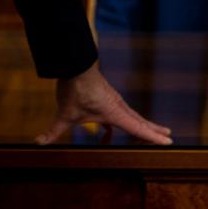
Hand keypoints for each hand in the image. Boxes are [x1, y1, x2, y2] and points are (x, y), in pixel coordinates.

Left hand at [35, 59, 172, 147]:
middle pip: (140, 121)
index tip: (169, 142)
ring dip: (142, 125)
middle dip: (153, 131)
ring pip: (132, 116)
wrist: (74, 65)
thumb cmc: (74, 89)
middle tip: (169, 137)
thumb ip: (53, 131)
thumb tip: (38, 143)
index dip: (153, 137)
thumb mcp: (64, 114)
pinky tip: (107, 134)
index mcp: (114, 113)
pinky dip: (118, 123)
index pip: (138, 128)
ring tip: (153, 132)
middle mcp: (118, 107)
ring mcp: (114, 101)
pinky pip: (118, 113)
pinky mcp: (107, 98)